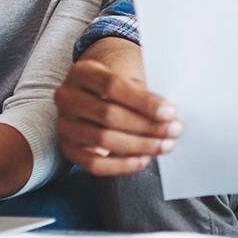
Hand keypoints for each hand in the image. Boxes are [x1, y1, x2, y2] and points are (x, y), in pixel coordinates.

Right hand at [55, 53, 181, 176]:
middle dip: (146, 126)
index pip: (112, 86)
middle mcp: (67, 97)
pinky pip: (94, 164)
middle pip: (108, 115)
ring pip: (102, 140)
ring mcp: (64, 124)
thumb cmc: (120, 84)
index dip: (143, 101)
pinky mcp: (68, 148)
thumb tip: (169, 116)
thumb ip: (145, 92)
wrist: (95, 91)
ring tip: (164, 145)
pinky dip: (121, 165)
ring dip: (139, 145)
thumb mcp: (129, 76)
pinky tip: (143, 159)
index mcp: (82, 72)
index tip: (170, 112)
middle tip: (173, 131)